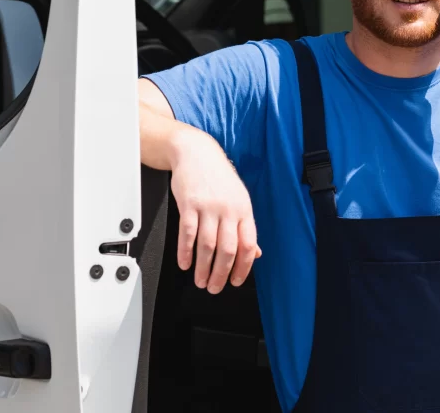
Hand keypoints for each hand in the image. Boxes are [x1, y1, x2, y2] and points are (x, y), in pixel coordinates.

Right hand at [170, 133, 260, 293]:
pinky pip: (187, 234)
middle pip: (228, 250)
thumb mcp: (239, 199)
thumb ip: (245, 227)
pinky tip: (185, 263)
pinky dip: (185, 252)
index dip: (243, 267)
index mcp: (244, 210)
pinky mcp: (189, 204)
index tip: (236, 282)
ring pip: (207, 246)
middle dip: (221, 274)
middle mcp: (228, 210)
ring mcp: (208, 207)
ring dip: (203, 268)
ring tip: (200, 281)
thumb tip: (255, 253)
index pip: (248, 245)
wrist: (196, 152)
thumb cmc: (218, 177)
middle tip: (214, 287)